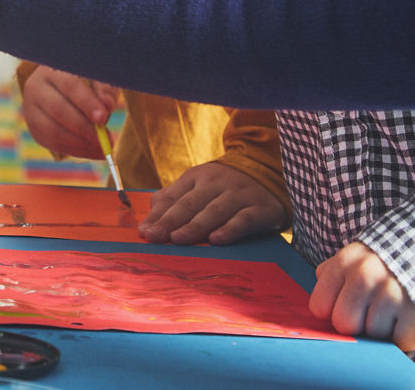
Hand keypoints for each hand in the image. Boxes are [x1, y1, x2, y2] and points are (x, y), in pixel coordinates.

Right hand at [20, 67, 116, 159]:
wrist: (61, 87)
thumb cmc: (85, 81)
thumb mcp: (97, 79)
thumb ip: (104, 89)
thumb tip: (107, 105)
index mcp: (52, 69)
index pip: (69, 85)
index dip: (86, 103)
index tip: (103, 118)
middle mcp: (35, 87)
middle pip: (58, 109)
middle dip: (84, 127)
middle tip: (105, 139)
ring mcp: (31, 109)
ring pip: (52, 130)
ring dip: (80, 143)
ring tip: (102, 148)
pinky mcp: (34, 128)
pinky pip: (52, 143)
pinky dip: (75, 150)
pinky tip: (92, 150)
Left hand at [138, 161, 289, 244]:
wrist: (270, 175)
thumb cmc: (224, 189)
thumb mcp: (197, 188)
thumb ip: (172, 202)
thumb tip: (147, 224)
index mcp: (197, 177)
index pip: (173, 197)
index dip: (158, 216)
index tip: (145, 233)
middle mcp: (217, 183)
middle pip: (190, 204)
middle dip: (170, 221)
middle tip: (155, 237)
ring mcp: (239, 194)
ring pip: (214, 211)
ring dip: (195, 226)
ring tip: (178, 239)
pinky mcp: (260, 208)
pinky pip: (243, 220)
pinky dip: (229, 230)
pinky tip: (216, 240)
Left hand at [308, 242, 414, 351]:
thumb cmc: (387, 262)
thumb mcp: (356, 257)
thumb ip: (332, 276)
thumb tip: (318, 307)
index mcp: (347, 261)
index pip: (319, 306)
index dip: (332, 311)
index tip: (345, 305)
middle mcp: (366, 275)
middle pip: (344, 323)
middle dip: (356, 323)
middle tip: (371, 311)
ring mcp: (392, 294)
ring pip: (371, 335)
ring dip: (382, 330)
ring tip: (393, 310)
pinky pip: (400, 342)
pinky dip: (406, 336)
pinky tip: (408, 317)